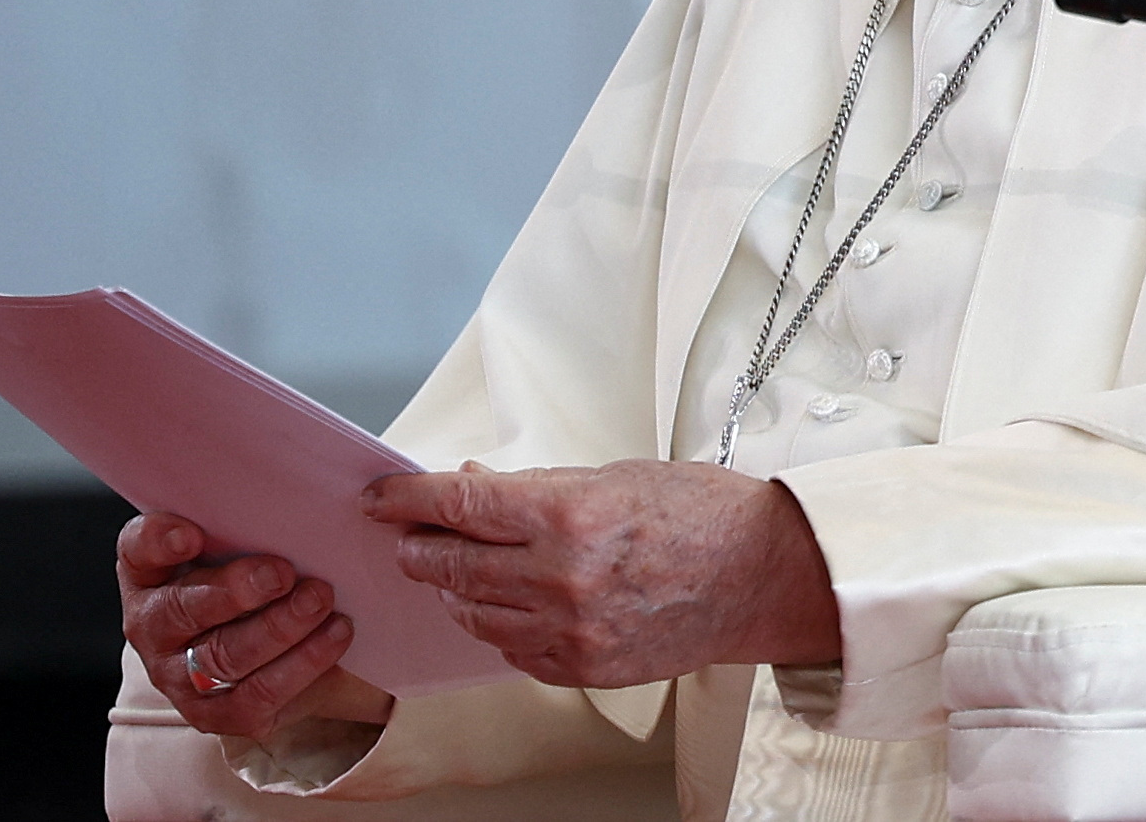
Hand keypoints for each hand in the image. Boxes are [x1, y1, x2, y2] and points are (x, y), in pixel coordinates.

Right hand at [117, 512, 394, 738]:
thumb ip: (252, 520)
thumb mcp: (244, 542)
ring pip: (222, 656)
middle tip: (283, 573)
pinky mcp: (215, 714)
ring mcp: (178, 675)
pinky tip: (336, 634)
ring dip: (278, 627)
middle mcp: (153, 625)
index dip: (158, 542)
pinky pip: (256, 695)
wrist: (273, 648)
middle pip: (181, 610)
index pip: (138, 551)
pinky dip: (302, 665)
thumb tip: (309, 492)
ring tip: (320, 600)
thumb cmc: (255, 575)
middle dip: (235, 591)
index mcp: (151, 572)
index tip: (192, 535)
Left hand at [362, 460, 838, 688]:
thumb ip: (537, 489)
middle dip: (418, 546)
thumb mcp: (615, 476)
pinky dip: (497, 625)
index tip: (381, 497)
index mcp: (568, 515)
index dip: (407, 499)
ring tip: (455, 570)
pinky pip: (510, 650)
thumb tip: (474, 489)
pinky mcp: (582, 668)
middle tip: (406, 535)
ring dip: (453, 588)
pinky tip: (505, 605)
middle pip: (450, 564)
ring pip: (472, 613)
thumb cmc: (703, 514)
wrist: (763, 575)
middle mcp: (561, 577)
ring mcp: (569, 630)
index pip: (457, 506)